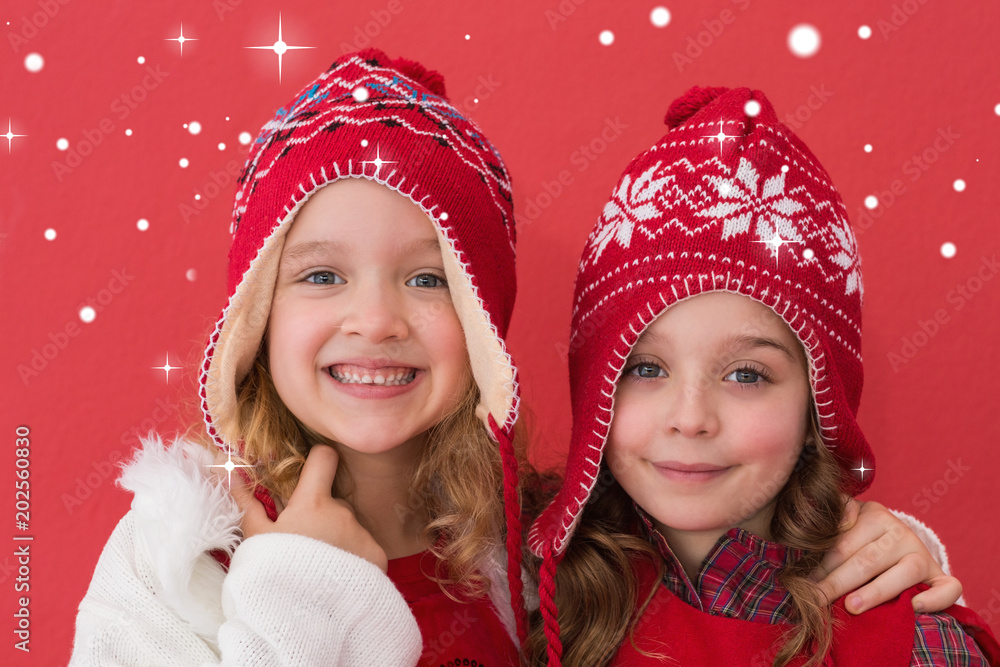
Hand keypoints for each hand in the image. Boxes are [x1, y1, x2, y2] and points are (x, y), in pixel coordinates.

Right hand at [228, 444, 387, 571]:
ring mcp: (362, 534)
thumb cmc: (273, 575)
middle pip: (333, 502)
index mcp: (313, 502)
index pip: (325, 458)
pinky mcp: (377, 557)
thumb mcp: (255, 540)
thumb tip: (232, 476)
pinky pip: (365, 547)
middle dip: (320, 517)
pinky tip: (337, 578)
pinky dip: (354, 558)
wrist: (300, 621)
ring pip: (349, 526)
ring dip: (336, 539)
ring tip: (318, 568)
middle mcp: (343, 512)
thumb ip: (248, 504)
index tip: (311, 475)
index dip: (318, 462)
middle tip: (303, 546)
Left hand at [812, 499, 961, 613]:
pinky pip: (948, 588)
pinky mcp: (940, 576)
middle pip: (867, 561)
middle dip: (838, 582)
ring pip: (903, 573)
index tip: (804, 583)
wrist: (897, 543)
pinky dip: (934, 599)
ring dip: (876, 592)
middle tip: (817, 599)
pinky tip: (913, 608)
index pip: (843, 544)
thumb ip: (833, 515)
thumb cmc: (861, 535)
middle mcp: (901, 532)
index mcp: (875, 515)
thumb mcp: (846, 519)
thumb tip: (827, 522)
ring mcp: (923, 554)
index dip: (822, 565)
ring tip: (851, 607)